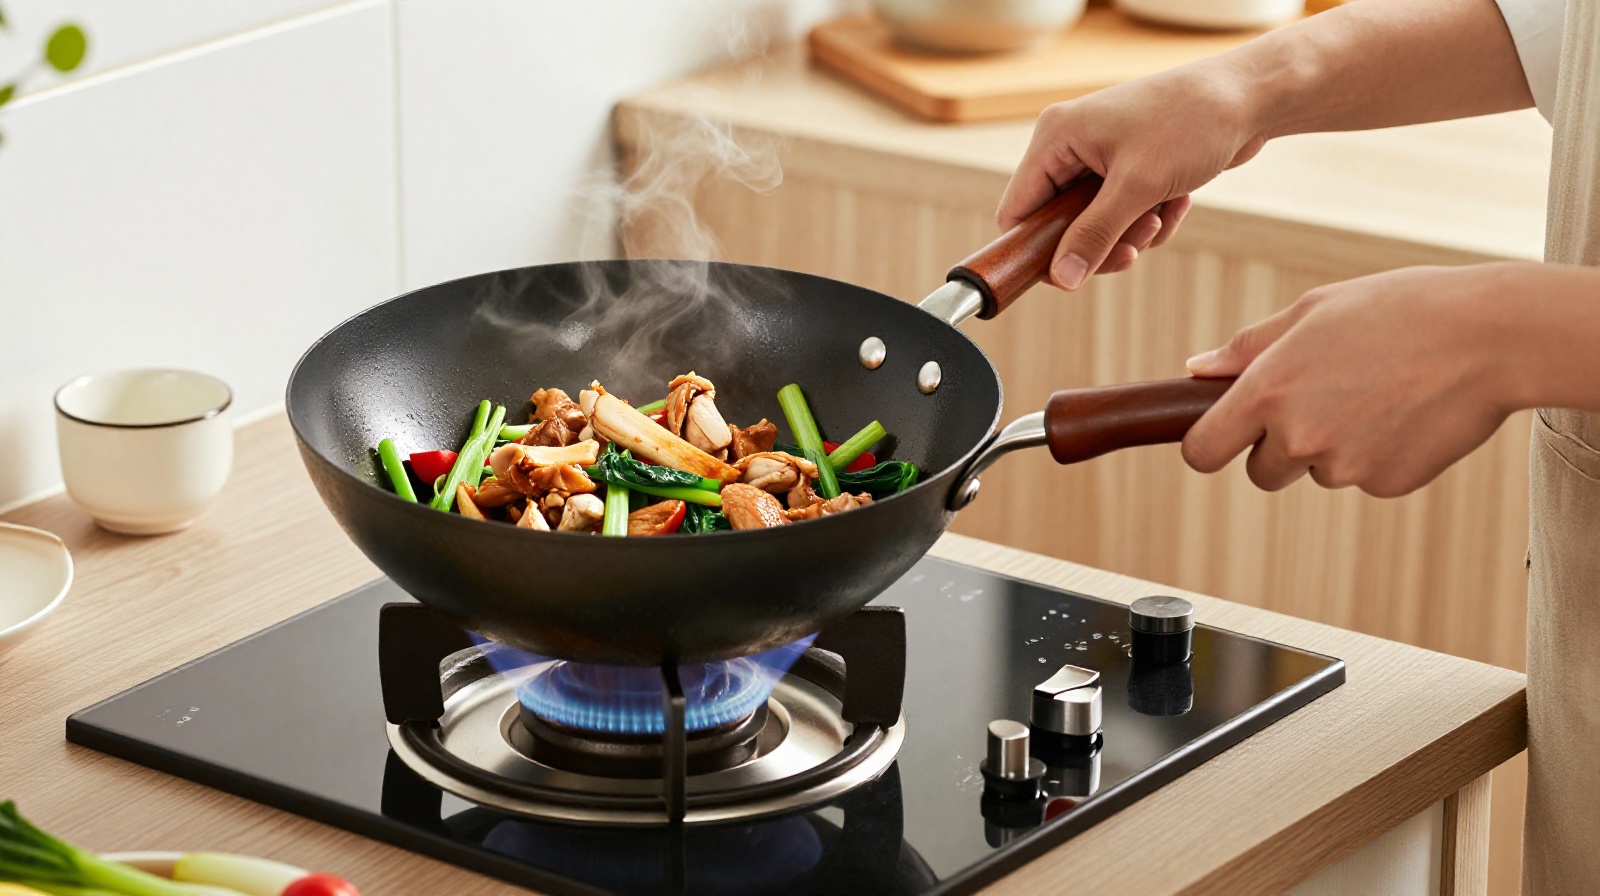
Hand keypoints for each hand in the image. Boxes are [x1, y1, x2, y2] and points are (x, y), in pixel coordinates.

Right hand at [997, 62, 1266, 289]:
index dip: (1036, 250)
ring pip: (1095, 223)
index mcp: (1056, 137)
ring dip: (1129, 233)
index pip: (1018, 209)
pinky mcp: (1131, 165)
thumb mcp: (1138, 187)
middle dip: (1098, 241)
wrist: (1251, 96)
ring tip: (1160, 216)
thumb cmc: (1192, 123)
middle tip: (1130, 252)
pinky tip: (1177, 203)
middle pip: (1059, 222)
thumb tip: (1062, 279)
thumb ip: (1094, 235)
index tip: (1068, 276)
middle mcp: (1071, 144)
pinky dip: (1150, 219)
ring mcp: (1101, 154)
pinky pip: (1123, 213)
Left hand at [1181, 265, 1522, 497]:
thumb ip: (1248, 348)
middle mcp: (1299, 436)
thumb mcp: (1313, 311)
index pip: (1203, 451)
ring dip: (1333, 447)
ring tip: (1377, 392)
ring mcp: (1344, 467)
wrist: (1491, 336)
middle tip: (1323, 399)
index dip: (1208, 445)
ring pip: (1317, 472)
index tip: (1221, 436)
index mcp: (1268, 391)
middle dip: (1279, 448)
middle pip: (1261, 473)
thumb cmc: (1398, 310)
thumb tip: (1197, 370)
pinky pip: (1364, 478)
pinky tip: (1407, 412)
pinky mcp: (1387, 484)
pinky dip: (1378, 454)